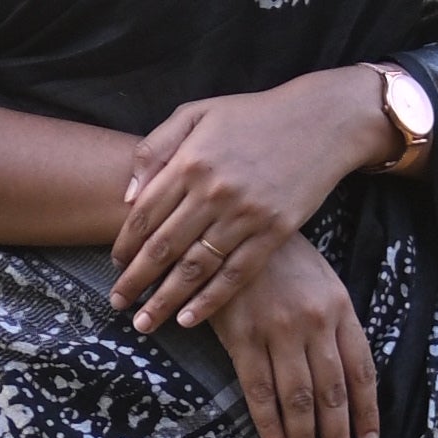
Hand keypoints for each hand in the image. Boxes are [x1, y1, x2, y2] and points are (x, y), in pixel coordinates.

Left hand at [113, 67, 393, 333]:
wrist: (321, 121)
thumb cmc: (252, 116)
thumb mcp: (197, 114)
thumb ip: (156, 148)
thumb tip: (127, 196)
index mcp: (190, 161)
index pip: (145, 214)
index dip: (125, 244)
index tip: (115, 265)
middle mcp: (213, 191)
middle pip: (163, 247)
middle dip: (135, 281)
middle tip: (116, 303)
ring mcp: (245, 214)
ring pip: (195, 268)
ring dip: (165, 300)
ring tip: (144, 323)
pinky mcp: (274, 232)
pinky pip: (236, 275)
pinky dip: (210, 301)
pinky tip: (188, 319)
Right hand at [202, 236, 380, 437]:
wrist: (231, 227)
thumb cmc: (281, 258)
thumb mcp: (322, 281)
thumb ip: (336, 324)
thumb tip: (347, 376)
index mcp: (340, 309)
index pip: (361, 372)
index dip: (366, 412)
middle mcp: (314, 324)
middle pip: (333, 394)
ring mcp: (278, 331)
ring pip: (299, 399)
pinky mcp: (242, 336)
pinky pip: (259, 390)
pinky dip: (270, 423)